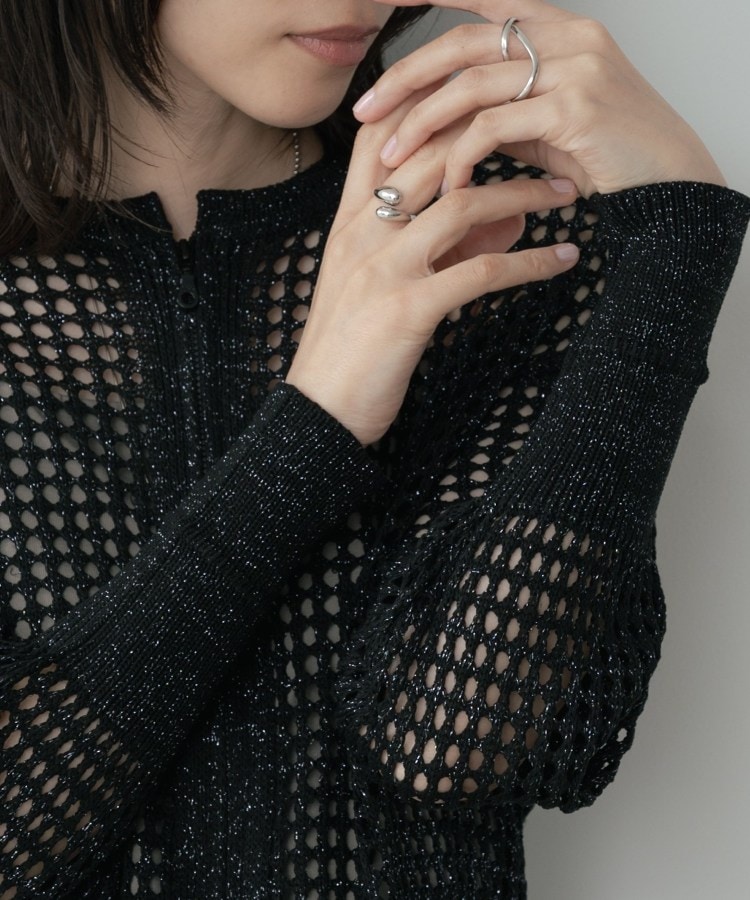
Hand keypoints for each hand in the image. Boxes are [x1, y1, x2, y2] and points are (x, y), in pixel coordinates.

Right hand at [286, 96, 580, 446]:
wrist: (319, 411)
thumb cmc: (350, 349)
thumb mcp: (387, 286)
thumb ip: (441, 247)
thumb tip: (506, 219)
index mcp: (349, 223)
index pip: (383, 137)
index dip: (433, 101)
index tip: (487, 92)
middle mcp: (361, 234)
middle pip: (430, 153)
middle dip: (495, 135)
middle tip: (549, 133)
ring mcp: (383, 269)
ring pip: (461, 204)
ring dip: (523, 193)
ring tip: (567, 191)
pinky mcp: (407, 310)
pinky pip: (480, 272)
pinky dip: (529, 262)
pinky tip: (562, 260)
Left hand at [357, 0, 725, 197]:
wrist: (668, 184)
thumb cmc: (606, 155)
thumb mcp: (548, 122)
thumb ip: (504, 106)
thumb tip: (449, 119)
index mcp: (558, 28)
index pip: (482, 2)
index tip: (382, 4)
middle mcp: (566, 35)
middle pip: (462, 43)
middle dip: (404, 78)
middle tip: (365, 112)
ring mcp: (573, 66)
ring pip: (471, 86)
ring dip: (422, 125)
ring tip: (391, 158)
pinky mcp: (573, 106)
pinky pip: (493, 127)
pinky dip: (461, 157)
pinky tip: (449, 183)